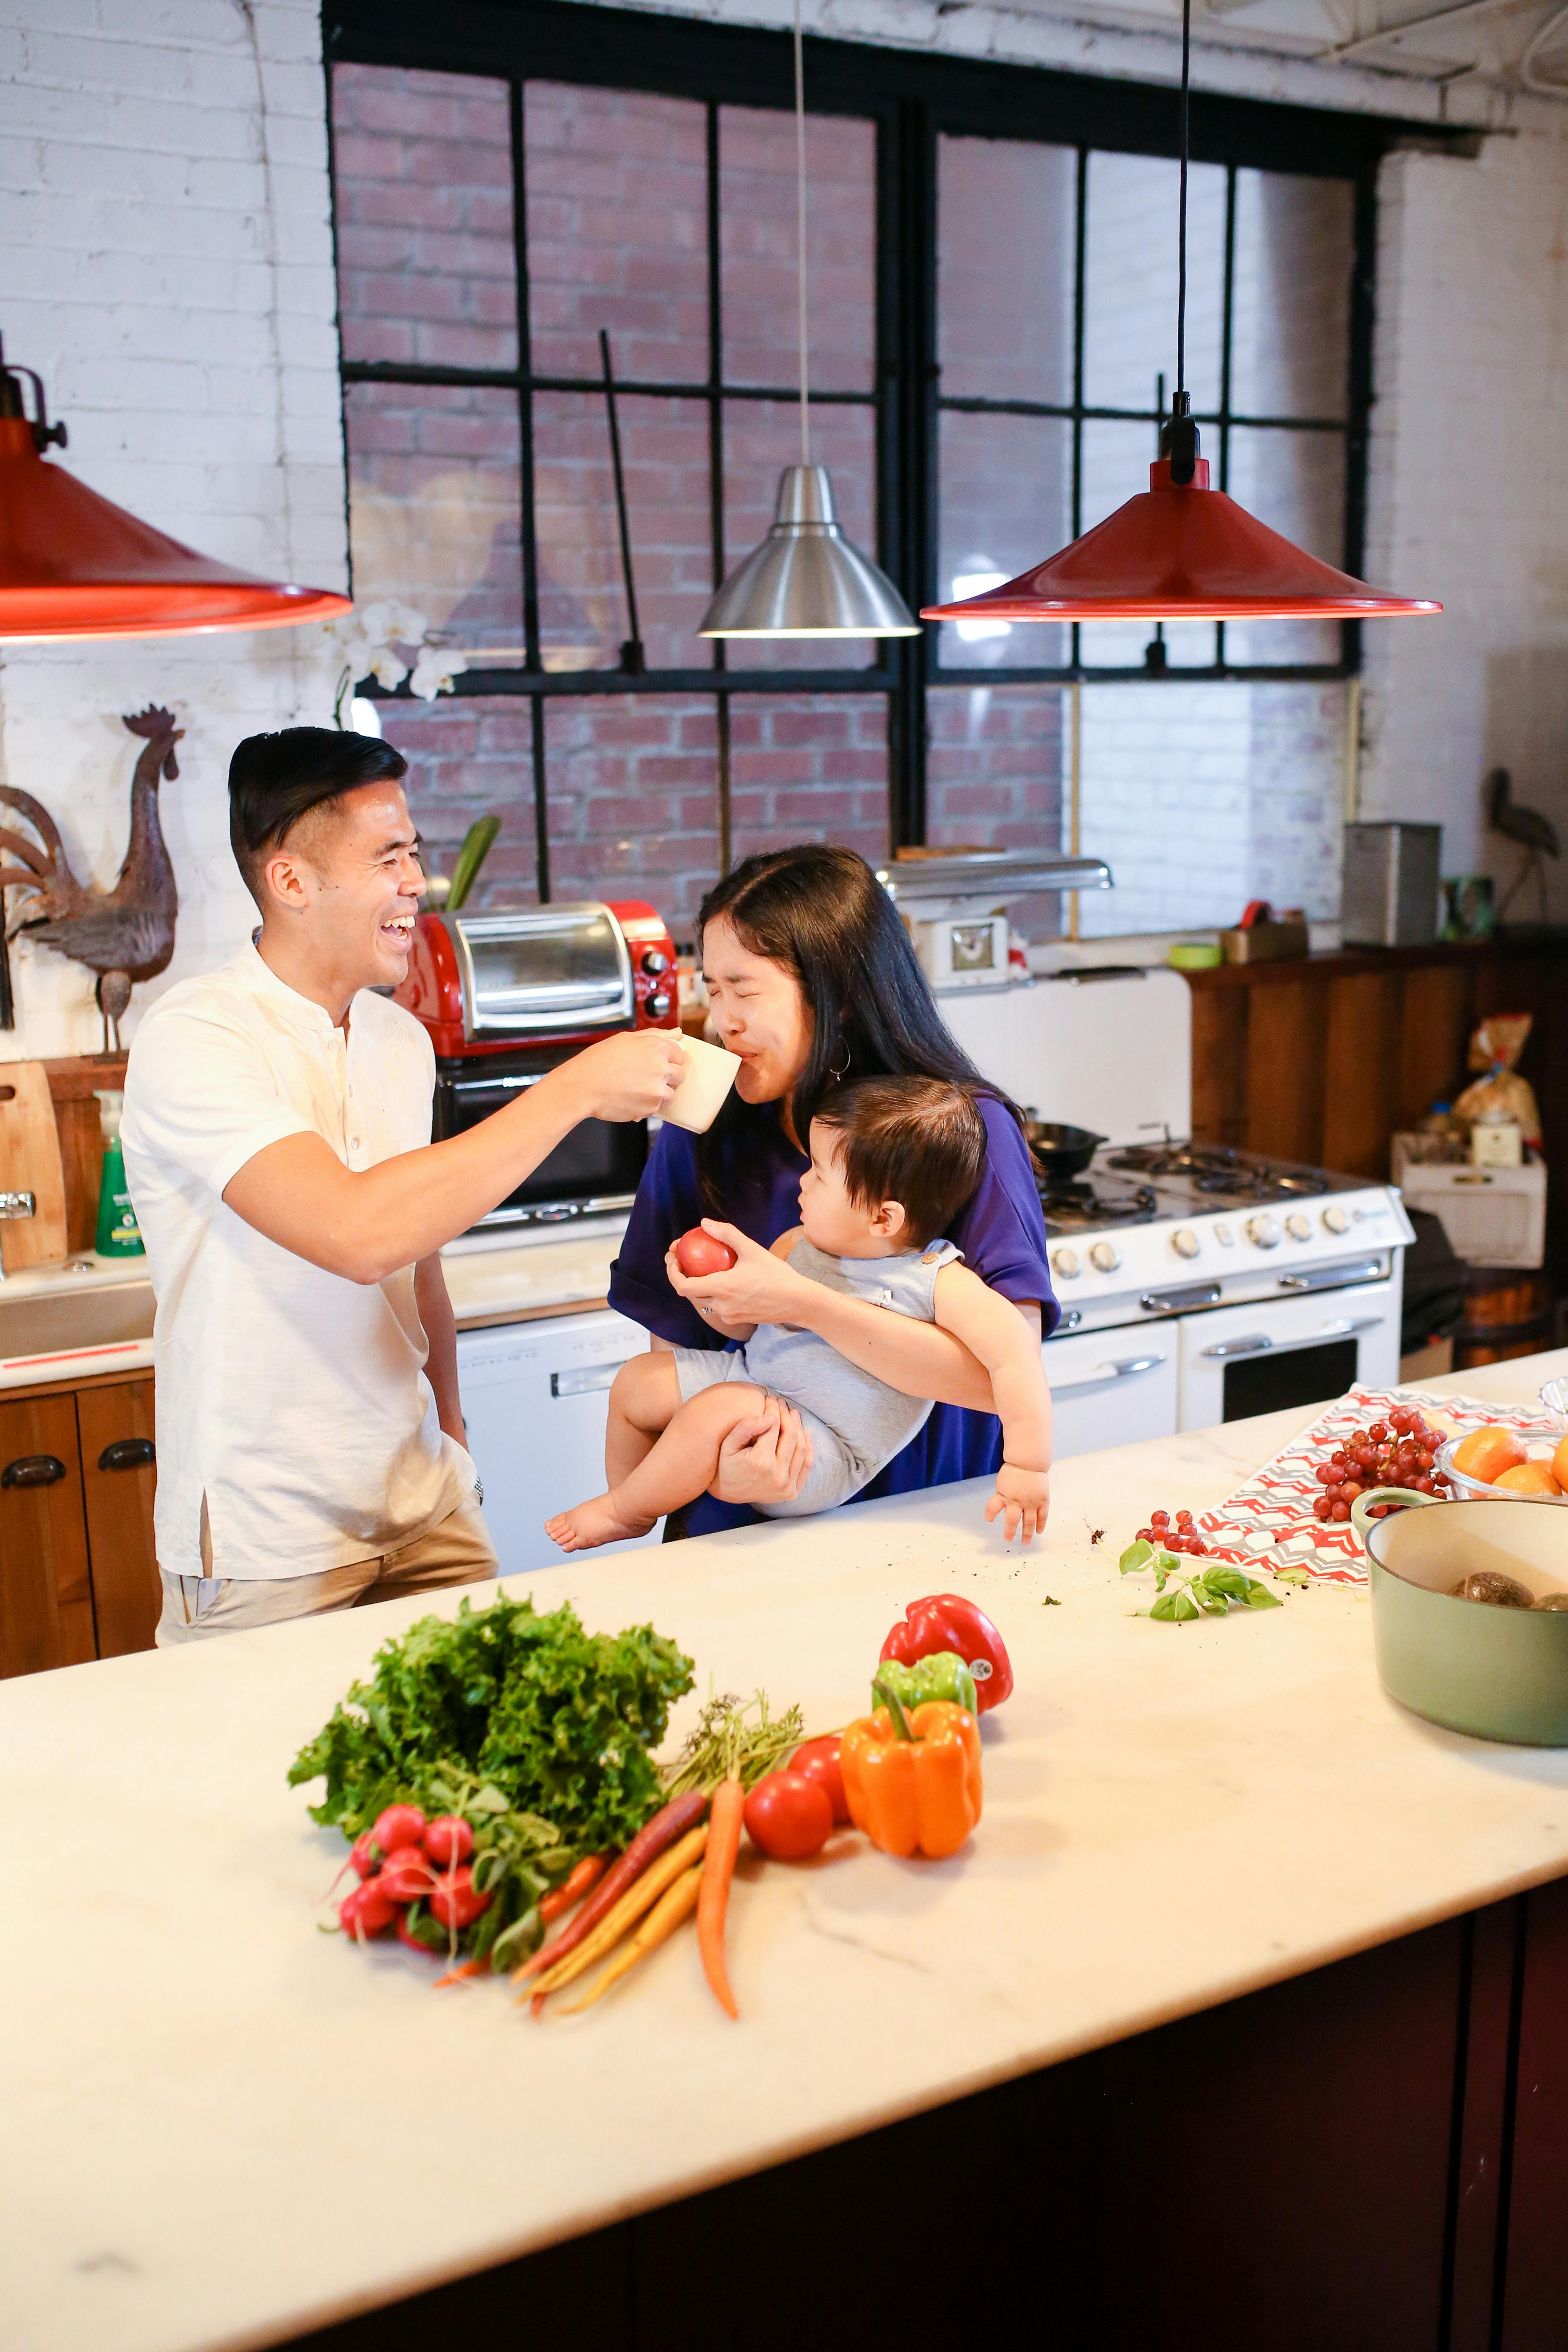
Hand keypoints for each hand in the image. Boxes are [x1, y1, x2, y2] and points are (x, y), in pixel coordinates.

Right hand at [570, 1030, 686, 1122]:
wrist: (582, 1086)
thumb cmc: (600, 1061)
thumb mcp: (627, 1039)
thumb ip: (656, 1035)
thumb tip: (678, 1032)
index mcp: (657, 1047)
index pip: (680, 1054)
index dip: (668, 1059)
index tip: (656, 1063)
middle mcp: (661, 1068)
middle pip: (679, 1075)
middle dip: (667, 1077)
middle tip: (645, 1077)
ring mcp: (658, 1090)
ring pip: (671, 1093)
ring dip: (659, 1092)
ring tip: (637, 1089)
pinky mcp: (651, 1107)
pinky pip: (658, 1107)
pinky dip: (647, 1104)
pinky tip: (631, 1097)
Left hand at [665, 1220, 814, 1328]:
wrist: (797, 1302)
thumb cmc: (777, 1275)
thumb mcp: (752, 1249)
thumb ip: (727, 1234)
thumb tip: (704, 1223)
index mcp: (722, 1288)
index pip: (683, 1286)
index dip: (672, 1272)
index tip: (673, 1257)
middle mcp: (721, 1306)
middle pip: (690, 1293)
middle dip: (681, 1275)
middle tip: (682, 1257)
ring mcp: (728, 1316)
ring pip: (704, 1299)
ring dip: (699, 1284)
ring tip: (702, 1266)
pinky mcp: (736, 1320)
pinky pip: (718, 1305)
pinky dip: (714, 1293)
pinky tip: (722, 1279)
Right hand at [707, 1395, 813, 1508]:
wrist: (728, 1493)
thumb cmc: (726, 1465)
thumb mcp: (728, 1444)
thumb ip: (746, 1428)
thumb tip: (769, 1416)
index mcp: (761, 1462)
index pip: (773, 1427)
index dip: (773, 1409)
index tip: (770, 1398)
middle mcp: (777, 1475)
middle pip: (790, 1436)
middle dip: (787, 1415)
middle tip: (782, 1402)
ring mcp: (786, 1485)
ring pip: (802, 1449)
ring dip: (799, 1427)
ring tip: (793, 1414)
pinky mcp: (792, 1491)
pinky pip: (806, 1465)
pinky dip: (809, 1447)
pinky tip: (805, 1433)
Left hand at [984, 1462, 1050, 1544]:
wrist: (1029, 1462)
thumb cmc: (1013, 1473)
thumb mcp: (1002, 1485)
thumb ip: (1004, 1499)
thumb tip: (1008, 1514)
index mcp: (1004, 1494)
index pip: (993, 1507)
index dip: (990, 1514)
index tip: (989, 1519)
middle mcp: (1017, 1500)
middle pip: (1012, 1520)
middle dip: (1010, 1532)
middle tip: (1008, 1540)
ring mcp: (1031, 1501)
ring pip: (1029, 1521)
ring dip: (1027, 1533)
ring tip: (1025, 1542)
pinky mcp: (1043, 1500)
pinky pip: (1042, 1516)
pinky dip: (1041, 1525)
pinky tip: (1038, 1532)